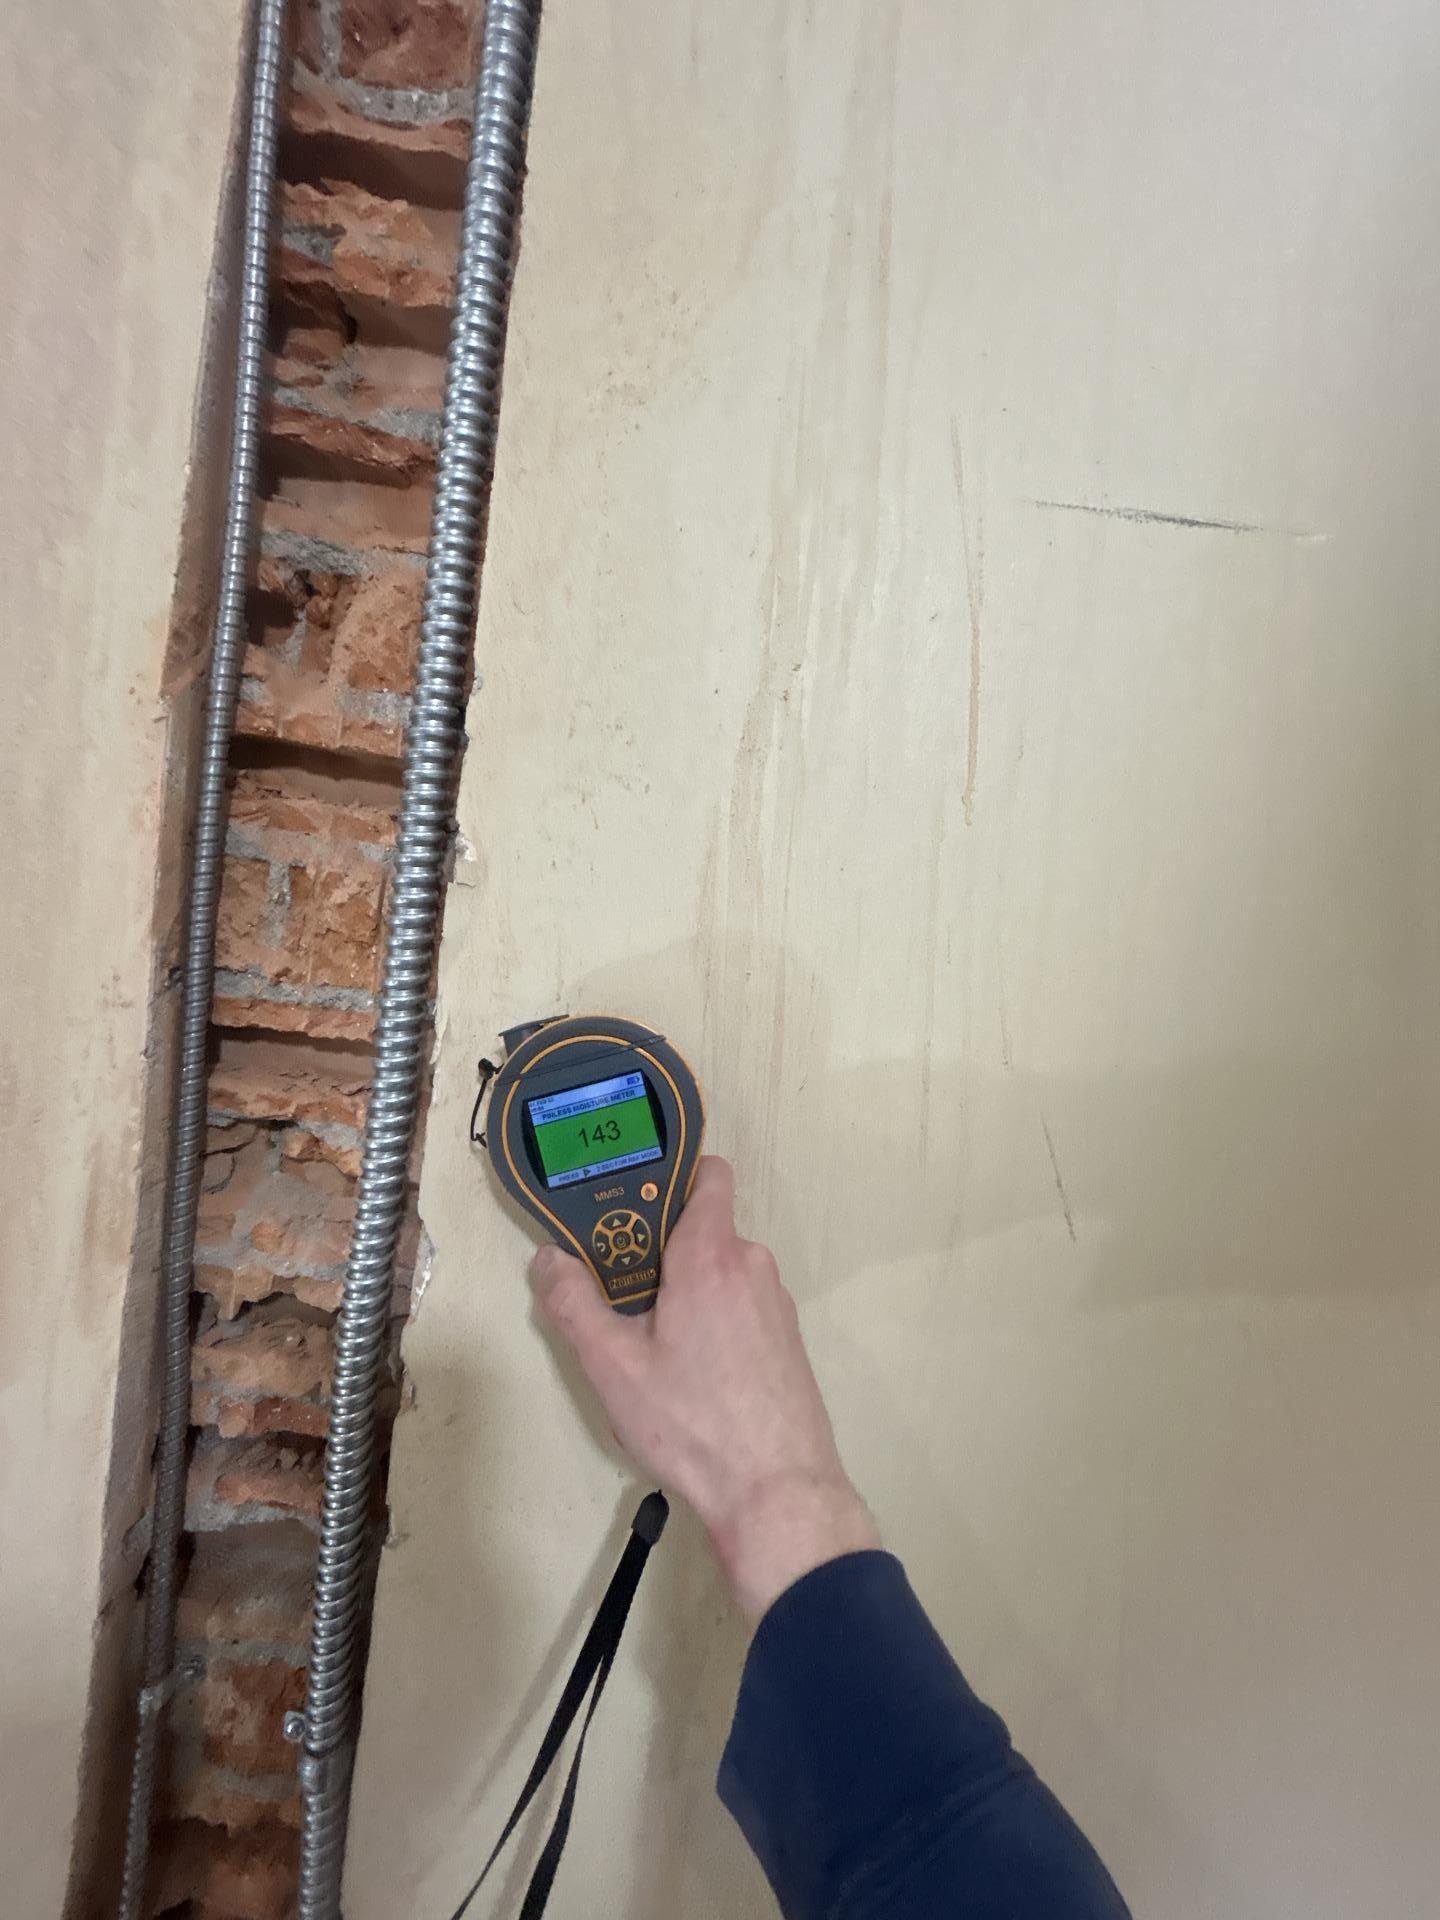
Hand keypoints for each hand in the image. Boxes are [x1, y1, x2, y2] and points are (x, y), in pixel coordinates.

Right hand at [530, 1156, 878, 1621]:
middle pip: (700, 1232)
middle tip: (617, 1296)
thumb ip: (574, 1304)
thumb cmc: (693, 1423)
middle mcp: (752, 1266)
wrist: (777, 1491)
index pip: (707, 1175)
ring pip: (719, 1274)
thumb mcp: (613, 1367)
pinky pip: (740, 1307)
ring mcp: (776, 1304)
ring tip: (648, 1345)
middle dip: (658, 1253)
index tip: (628, 1205)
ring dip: (684, 1292)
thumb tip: (549, 1260)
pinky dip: (712, 1321)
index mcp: (711, 1255)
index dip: (670, 1177)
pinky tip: (688, 1375)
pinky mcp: (786, 1342)